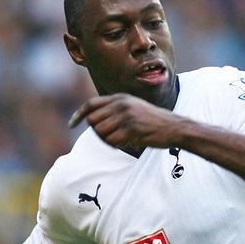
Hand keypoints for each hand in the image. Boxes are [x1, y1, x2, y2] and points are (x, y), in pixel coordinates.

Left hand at [68, 93, 184, 152]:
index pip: (90, 104)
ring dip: (109, 140)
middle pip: (93, 121)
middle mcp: (121, 104)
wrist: (173, 127)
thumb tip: (91, 120)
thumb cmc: (152, 122)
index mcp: (120, 98)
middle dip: (98, 132)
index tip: (71, 124)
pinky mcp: (132, 128)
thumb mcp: (133, 108)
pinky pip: (112, 141)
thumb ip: (114, 110)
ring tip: (123, 140)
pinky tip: (130, 142)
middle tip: (112, 137)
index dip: (78, 115)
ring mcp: (126, 116)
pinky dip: (118, 145)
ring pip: (101, 133)